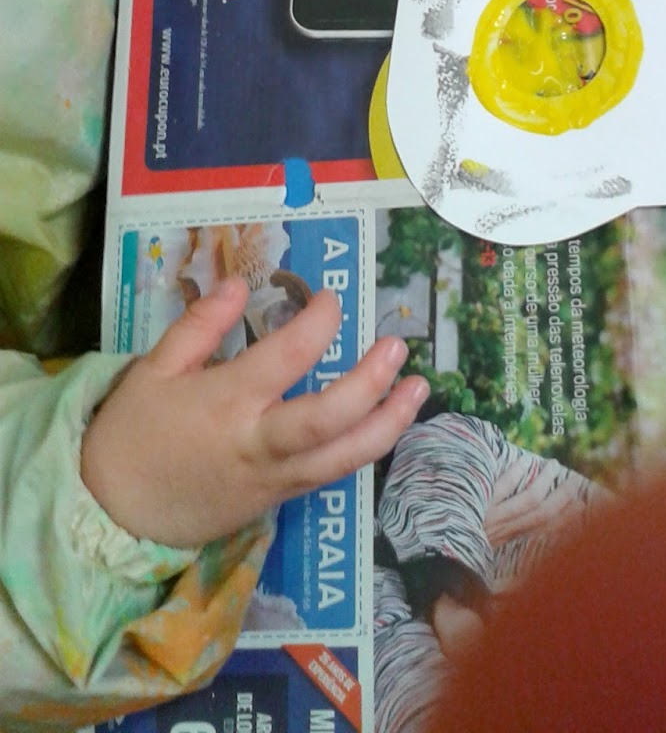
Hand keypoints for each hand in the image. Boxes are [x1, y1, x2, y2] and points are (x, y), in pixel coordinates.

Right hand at [80, 277, 428, 548]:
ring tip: (419, 388)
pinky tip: (387, 420)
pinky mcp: (278, 501)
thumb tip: (239, 283)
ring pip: (341, 458)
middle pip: (325, 420)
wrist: (112, 515)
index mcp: (224, 403)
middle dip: (369, 383)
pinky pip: (329, 475)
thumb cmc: (133, 434)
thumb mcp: (153, 369)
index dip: (317, 324)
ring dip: (387, 424)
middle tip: (397, 346)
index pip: (285, 359)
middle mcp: (257, 443)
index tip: (330, 298)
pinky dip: (363, 448)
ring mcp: (272, 478)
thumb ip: (200, 325)